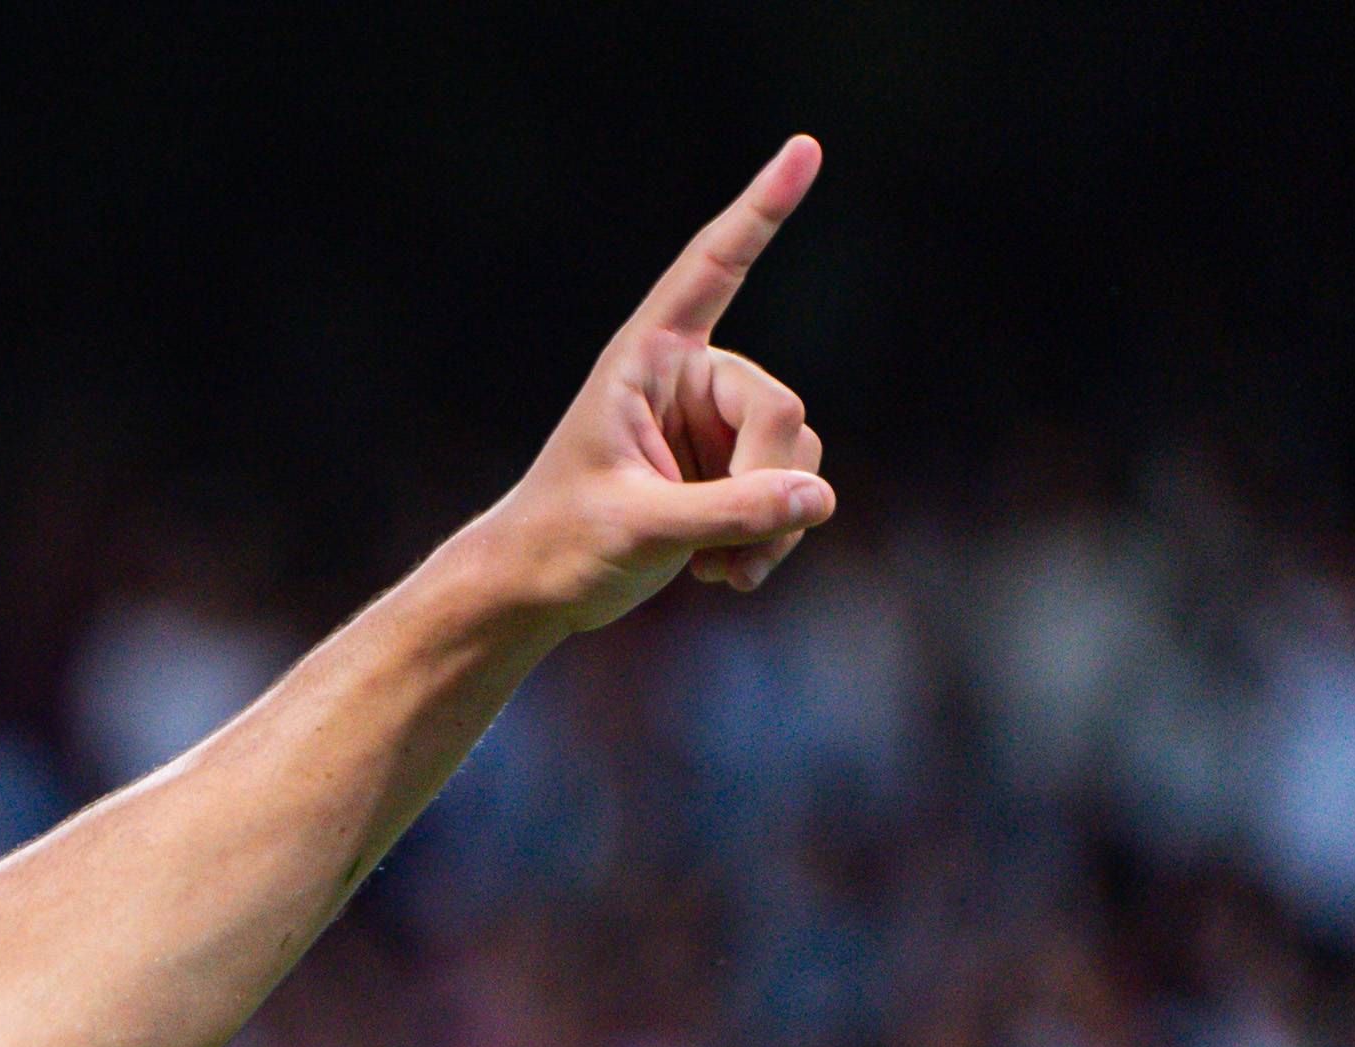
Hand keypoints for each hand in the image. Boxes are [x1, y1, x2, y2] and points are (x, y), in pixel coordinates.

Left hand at [463, 137, 835, 636]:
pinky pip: (792, 488)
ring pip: (796, 451)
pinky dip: (772, 534)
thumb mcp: (640, 530)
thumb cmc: (560, 546)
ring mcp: (713, 422)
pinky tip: (726, 575)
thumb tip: (818, 498)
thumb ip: (729, 513)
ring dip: (774, 519)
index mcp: (646, 360)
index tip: (805, 148)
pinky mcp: (730, 466)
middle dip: (766, 482)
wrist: (536, 590)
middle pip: (779, 408)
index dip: (761, 210)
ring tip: (724, 570)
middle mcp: (687, 377)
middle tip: (730, 548)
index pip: (713, 269)